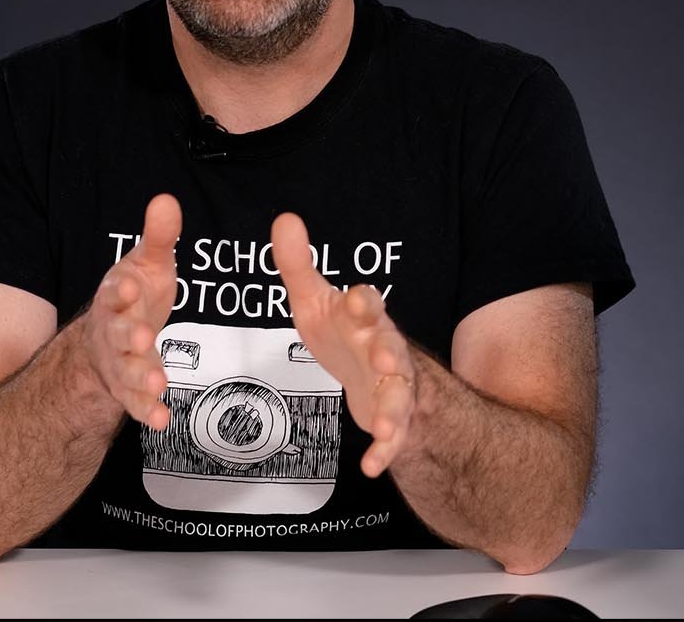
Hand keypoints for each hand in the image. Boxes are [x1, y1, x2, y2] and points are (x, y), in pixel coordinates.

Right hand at [84, 193, 181, 430]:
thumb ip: (158, 237)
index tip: (130, 285)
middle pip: (118, 334)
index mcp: (117, 296)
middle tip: (143, 335)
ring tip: (157, 383)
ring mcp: (120, 363)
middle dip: (129, 335)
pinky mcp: (129, 389)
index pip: (115, 291)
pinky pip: (136, 403)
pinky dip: (148, 411)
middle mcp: (113, 332)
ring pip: (126, 371)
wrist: (110, 337)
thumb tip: (167, 200)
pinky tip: (162, 419)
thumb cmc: (134, 296)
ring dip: (140, 377)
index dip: (121, 289)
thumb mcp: (147, 263)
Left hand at [271, 211, 417, 477]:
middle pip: (392, 347)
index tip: (354, 298)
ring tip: (383, 425)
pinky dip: (385, 449)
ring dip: (392, 409)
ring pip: (399, 395)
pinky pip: (395, 436)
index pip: (368, 304)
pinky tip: (373, 465)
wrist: (374, 377)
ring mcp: (393, 385)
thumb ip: (298, 264)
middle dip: (389, 350)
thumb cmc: (344, 335)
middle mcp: (385, 349)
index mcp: (364, 318)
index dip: (362, 301)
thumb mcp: (317, 301)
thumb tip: (284, 218)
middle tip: (384, 355)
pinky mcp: (393, 417)